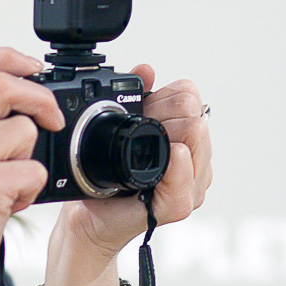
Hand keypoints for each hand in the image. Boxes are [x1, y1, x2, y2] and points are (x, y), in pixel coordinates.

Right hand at [0, 48, 65, 285]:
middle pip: (4, 84)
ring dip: (30, 159)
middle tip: (52, 120)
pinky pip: (33, 170)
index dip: (8, 56)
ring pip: (25, 131)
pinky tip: (11, 203)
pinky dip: (32, 190)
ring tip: (11, 183)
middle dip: (40, 99)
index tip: (33, 68)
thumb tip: (14, 95)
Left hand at [55, 64, 212, 263]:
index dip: (164, 99)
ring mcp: (193, 183)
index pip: (191, 97)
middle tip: (139, 133)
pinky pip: (185, 177)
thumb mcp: (121, 128)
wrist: (89, 214)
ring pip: (195, 139)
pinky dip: (177, 166)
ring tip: (140, 153)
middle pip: (195, 115)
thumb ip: (138, 97)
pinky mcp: (180, 205)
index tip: (145, 112)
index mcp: (185, 136)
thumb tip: (146, 70)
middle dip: (164, 116)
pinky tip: (169, 160)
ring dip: (166, 137)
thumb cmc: (107, 176)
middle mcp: (196, 159)